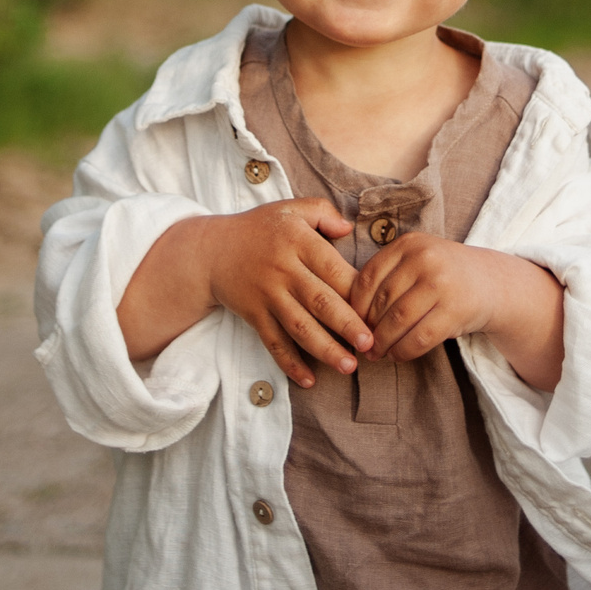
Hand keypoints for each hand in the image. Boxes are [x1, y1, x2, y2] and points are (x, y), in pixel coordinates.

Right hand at [120, 198, 371, 386]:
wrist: (210, 251)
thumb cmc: (259, 229)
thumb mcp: (290, 209)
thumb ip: (323, 212)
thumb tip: (349, 228)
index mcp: (298, 242)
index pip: (333, 268)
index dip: (357, 290)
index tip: (380, 309)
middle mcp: (283, 270)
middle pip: (319, 301)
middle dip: (347, 325)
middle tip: (370, 344)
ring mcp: (267, 295)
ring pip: (299, 326)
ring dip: (324, 349)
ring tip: (349, 366)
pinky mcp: (254, 315)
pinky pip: (273, 342)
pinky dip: (289, 363)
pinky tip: (308, 380)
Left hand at [348, 238, 564, 390]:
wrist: (493, 283)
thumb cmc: (443, 277)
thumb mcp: (417, 260)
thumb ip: (388, 276)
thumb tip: (348, 314)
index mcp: (409, 244)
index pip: (368, 278)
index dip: (355, 306)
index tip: (351, 323)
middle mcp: (425, 258)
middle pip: (381, 302)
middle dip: (368, 329)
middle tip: (361, 345)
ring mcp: (441, 283)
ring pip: (397, 322)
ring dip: (383, 344)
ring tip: (376, 354)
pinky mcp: (456, 310)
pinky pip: (419, 338)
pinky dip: (403, 352)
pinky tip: (397, 356)